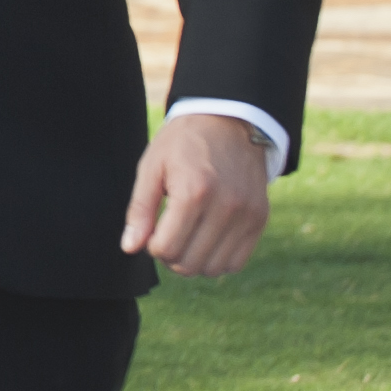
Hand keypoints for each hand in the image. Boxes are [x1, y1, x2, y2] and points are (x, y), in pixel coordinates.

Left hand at [122, 110, 273, 277]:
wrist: (229, 121)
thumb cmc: (184, 142)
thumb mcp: (152, 166)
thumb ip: (140, 209)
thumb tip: (130, 247)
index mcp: (194, 192)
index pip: (165, 248)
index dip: (152, 245)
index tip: (153, 228)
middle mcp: (225, 207)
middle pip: (188, 263)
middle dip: (170, 255)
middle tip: (167, 233)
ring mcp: (247, 215)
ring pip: (213, 269)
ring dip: (194, 260)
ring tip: (187, 236)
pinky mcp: (260, 219)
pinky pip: (236, 262)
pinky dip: (217, 259)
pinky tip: (207, 239)